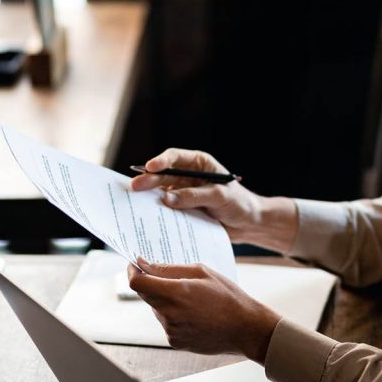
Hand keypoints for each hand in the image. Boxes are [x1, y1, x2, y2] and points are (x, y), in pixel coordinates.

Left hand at [127, 258, 280, 361]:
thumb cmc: (228, 297)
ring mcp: (171, 330)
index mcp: (176, 293)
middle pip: (145, 295)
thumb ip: (169, 269)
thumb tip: (144, 265)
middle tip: (170, 277)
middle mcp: (169, 314)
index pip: (137, 283)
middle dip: (151, 283)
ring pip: (156, 308)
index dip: (132, 271)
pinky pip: (166, 323)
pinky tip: (194, 313)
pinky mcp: (174, 341)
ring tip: (193, 299)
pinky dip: (173, 315)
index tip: (135, 265)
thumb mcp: (202, 272)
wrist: (245, 329)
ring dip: (165, 300)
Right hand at [130, 148, 296, 251]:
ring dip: (148, 197)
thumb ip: (194, 196)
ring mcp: (184, 194)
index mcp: (199, 164)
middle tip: (135, 187)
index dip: (161, 161)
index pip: (175, 158)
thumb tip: (167, 198)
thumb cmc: (239, 203)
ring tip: (133, 202)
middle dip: (149, 180)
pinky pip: (166, 210)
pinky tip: (145, 217)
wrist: (248, 224)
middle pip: (163, 175)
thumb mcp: (219, 196)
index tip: (151, 167)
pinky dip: (156, 212)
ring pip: (161, 192)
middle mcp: (188, 177)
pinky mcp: (182, 210)